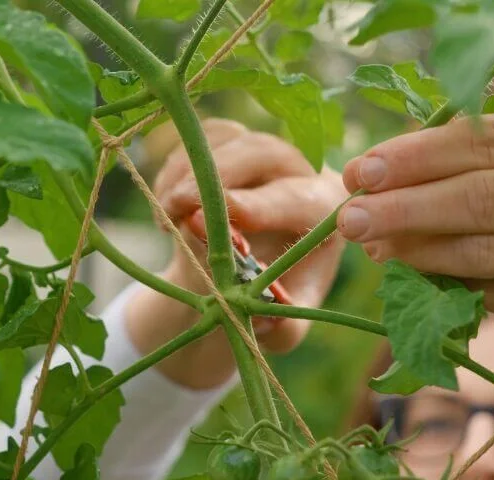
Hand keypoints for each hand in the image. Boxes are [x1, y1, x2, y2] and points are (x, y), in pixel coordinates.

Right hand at [126, 120, 348, 387]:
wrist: (243, 275)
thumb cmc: (272, 298)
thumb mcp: (282, 328)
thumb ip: (283, 328)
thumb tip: (269, 321)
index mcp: (326, 207)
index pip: (297, 199)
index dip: (261, 206)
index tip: (229, 216)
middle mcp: (301, 166)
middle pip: (260, 152)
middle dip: (216, 179)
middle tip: (177, 208)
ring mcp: (262, 145)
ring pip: (225, 141)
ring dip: (188, 176)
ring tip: (167, 222)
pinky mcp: (229, 137)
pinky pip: (198, 140)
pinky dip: (175, 170)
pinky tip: (168, 212)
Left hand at [340, 110, 493, 367]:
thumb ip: (445, 164)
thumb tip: (362, 175)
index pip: (482, 138)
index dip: (416, 155)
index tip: (361, 171)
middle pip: (482, 193)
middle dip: (406, 205)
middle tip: (349, 217)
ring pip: (484, 247)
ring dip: (417, 249)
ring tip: (371, 247)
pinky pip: (489, 290)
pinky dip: (441, 284)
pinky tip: (407, 279)